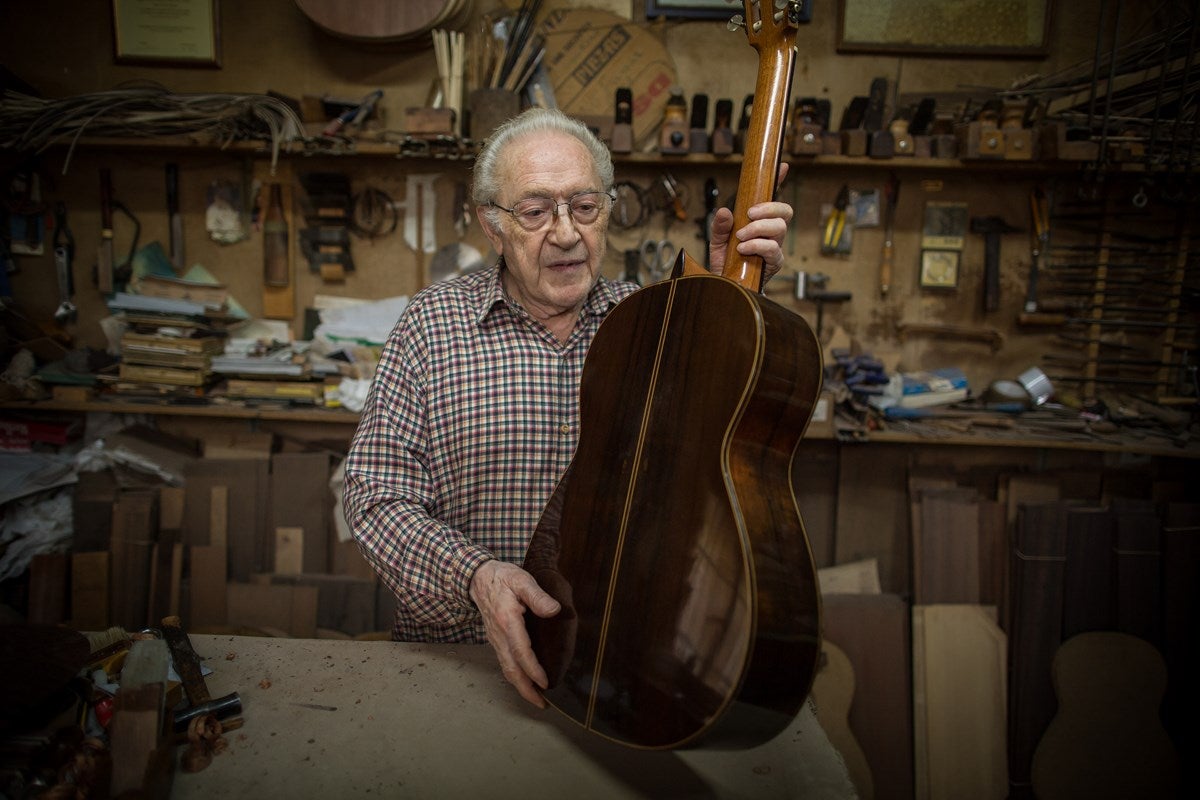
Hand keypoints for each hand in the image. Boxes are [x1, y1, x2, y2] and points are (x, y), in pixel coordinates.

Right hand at [469, 559, 560, 707]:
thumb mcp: (521, 580)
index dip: (533, 669)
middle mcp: (499, 635)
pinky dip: (515, 676)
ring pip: (506, 669)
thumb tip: (554, 611)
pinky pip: (504, 662)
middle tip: (541, 704)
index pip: (521, 651)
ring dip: (520, 686)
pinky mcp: (495, 640)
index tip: (545, 682)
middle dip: (526, 689)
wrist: (477, 578)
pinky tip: (525, 681)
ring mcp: (495, 639)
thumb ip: (537, 596)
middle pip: (511, 669)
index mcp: (507, 621)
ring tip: (536, 699)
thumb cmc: (502, 577)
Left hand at [708, 162, 791, 282]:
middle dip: (769, 208)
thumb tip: (724, 212)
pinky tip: (743, 248)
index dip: (780, 181)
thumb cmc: (726, 262)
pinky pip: (773, 249)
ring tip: (741, 237)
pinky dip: (757, 245)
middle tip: (749, 214)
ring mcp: (775, 246)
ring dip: (759, 228)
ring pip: (780, 227)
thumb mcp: (717, 240)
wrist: (725, 286)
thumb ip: (720, 225)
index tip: (782, 167)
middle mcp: (771, 232)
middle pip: (785, 211)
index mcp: (760, 222)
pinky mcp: (774, 263)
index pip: (773, 199)